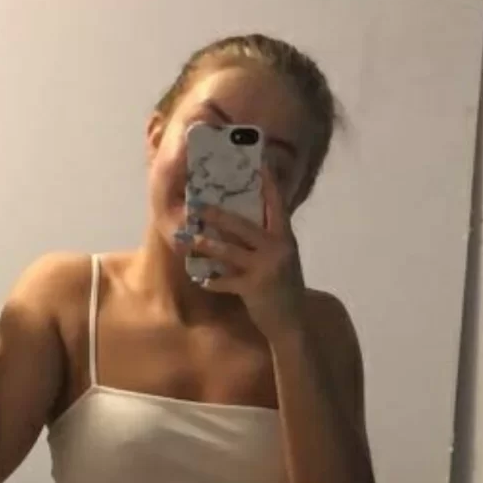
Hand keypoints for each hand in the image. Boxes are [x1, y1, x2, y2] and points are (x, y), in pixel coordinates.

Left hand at [182, 167, 307, 338]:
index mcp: (285, 237)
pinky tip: (201, 279)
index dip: (268, 182)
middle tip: (197, 204)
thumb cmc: (285, 286)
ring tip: (188, 237)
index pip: (276, 203)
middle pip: (242, 225)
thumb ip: (270, 239)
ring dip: (206, 244)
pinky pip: (226, 281)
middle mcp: (277, 248)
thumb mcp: (284, 258)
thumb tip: (246, 218)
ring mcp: (265, 268)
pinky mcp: (254, 288)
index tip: (259, 161)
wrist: (294, 322)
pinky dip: (212, 281)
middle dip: (217, 215)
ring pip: (228, 251)